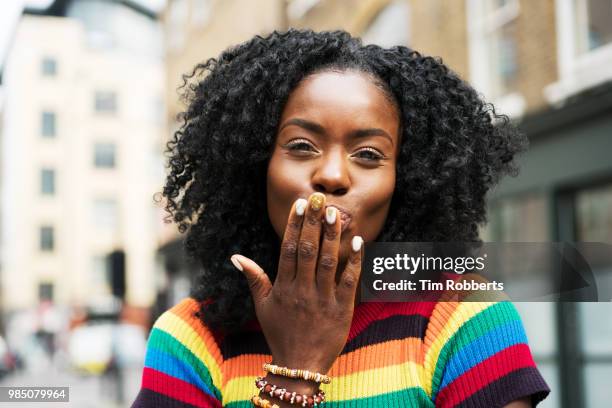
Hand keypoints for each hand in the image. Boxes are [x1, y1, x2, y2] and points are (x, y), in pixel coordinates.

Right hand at [231, 192, 362, 374]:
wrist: (300, 366)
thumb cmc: (280, 333)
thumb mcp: (263, 306)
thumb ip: (254, 278)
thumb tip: (236, 256)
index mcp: (283, 287)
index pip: (288, 249)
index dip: (294, 225)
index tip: (300, 204)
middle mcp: (302, 291)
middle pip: (307, 250)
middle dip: (313, 222)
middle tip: (319, 199)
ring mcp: (322, 300)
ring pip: (327, 262)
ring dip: (331, 236)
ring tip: (335, 212)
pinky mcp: (342, 309)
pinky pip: (349, 281)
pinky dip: (354, 261)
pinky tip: (358, 240)